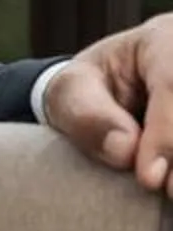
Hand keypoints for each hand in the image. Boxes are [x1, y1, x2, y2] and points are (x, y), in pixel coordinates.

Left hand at [44, 14, 172, 191]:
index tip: (149, 178)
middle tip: (168, 191)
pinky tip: (172, 186)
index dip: (166, 134)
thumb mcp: (67, 94)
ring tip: (171, 191)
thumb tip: (125, 150)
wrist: (106, 91)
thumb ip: (88, 118)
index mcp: (163, 39)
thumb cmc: (86, 89)